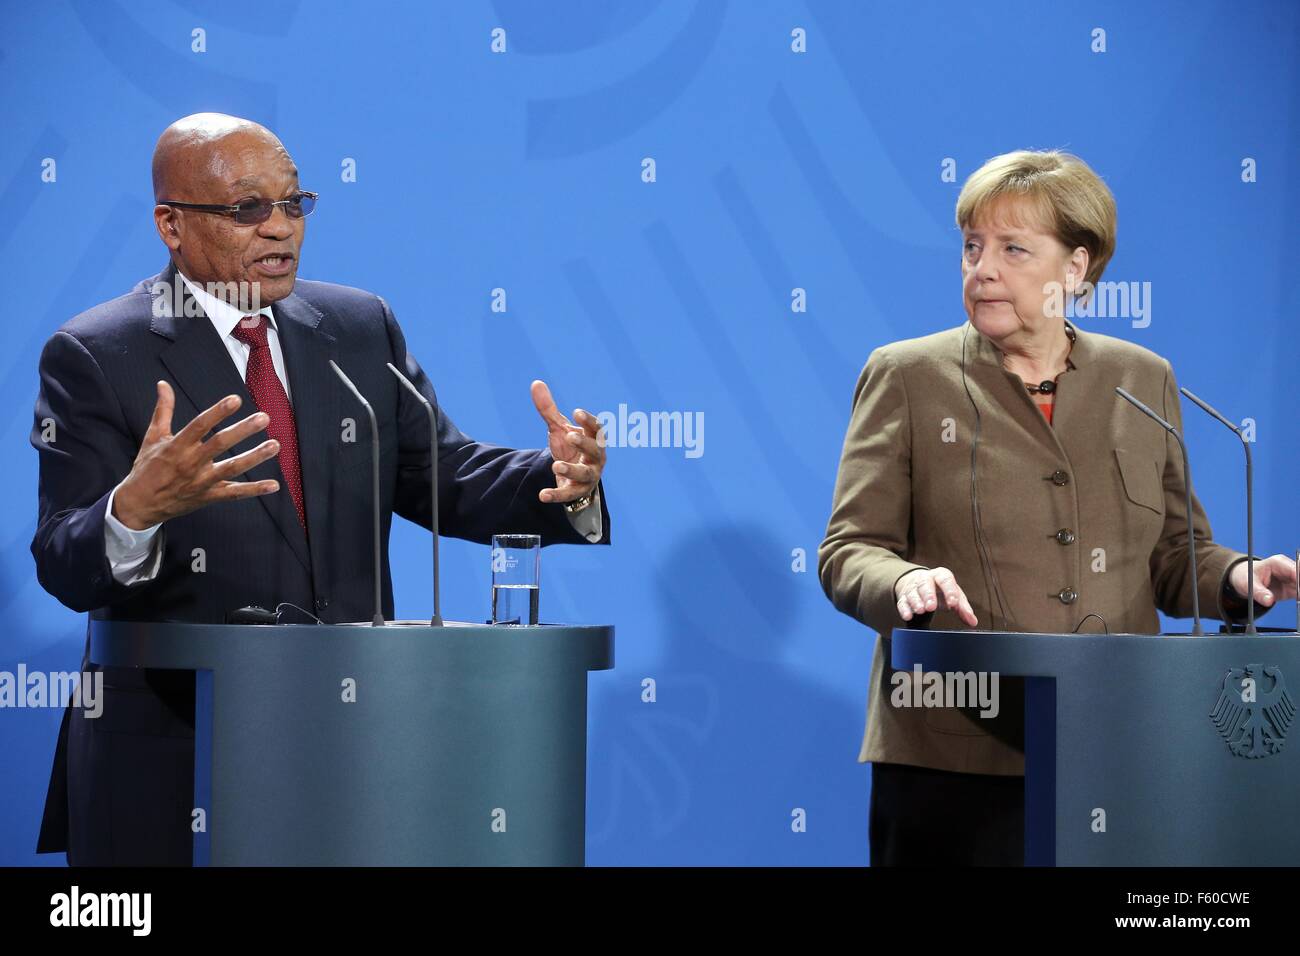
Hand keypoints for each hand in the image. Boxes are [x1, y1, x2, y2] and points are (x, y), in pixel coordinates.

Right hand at [112, 381, 281, 529]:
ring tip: (275, 445)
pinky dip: (254, 490)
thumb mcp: (152, 437)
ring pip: (232, 468)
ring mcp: (201, 482)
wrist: (139, 505)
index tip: (236, 400)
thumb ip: (163, 410)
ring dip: (255, 457)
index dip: (218, 412)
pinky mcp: (209, 496)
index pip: (199, 425)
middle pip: (220, 444)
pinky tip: (273, 485)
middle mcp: (190, 463)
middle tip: (263, 418)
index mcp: (176, 446)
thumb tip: (163, 384)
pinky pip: (234, 494)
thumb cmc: (146, 468)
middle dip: (243, 430)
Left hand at [529, 380, 605, 504]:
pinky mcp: (577, 492)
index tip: (576, 413)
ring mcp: (588, 476)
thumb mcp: (558, 428)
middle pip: (595, 450)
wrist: (573, 477)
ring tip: (556, 465)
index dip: (589, 422)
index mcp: (594, 439)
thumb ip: (548, 409)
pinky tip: (542, 494)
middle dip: (583, 443)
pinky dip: (556, 495)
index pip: (597, 429)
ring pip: (584, 474)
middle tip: (569, 436)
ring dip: (571, 470)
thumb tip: (536, 383)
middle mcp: (596, 457)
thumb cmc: (570, 448)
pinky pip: (568, 494)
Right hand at [894, 567, 978, 626]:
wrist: (918, 582)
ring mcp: (913, 587)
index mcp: (940, 576)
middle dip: (928, 595)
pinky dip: (904, 609)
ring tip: (920, 610)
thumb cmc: (940, 590)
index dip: (949, 590)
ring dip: (916, 601)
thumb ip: (963, 608)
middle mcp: (925, 579)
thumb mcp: (953, 595)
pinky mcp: (903, 596)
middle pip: (925, 583)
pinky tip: (908, 616)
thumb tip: (973, 621)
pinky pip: (902, 602)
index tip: (953, 603)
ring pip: (912, 592)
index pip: (945, 579)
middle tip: (931, 607)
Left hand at [1228, 554, 1297, 607]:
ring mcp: (1291, 578)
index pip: (1295, 570)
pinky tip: (1298, 603)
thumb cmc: (1246, 576)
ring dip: (1299, 594)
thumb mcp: (1249, 584)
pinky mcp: (1292, 588)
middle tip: (1298, 598)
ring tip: (1297, 601)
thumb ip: (1259, 592)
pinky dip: (1299, 599)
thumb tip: (1269, 601)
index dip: (1299, 582)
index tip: (1299, 594)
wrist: (1244, 579)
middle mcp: (1288, 568)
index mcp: (1278, 562)